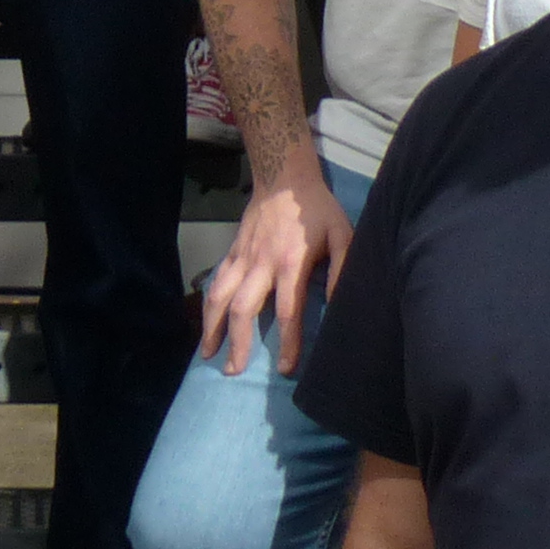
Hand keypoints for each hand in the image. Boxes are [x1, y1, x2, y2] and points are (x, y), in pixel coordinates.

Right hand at [198, 170, 356, 371]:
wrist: (283, 177)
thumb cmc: (317, 210)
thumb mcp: (343, 235)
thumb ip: (343, 270)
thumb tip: (340, 307)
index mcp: (290, 263)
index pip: (287, 311)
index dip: (287, 342)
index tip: (285, 369)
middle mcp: (260, 263)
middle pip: (242, 309)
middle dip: (237, 342)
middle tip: (234, 371)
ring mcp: (242, 257)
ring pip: (219, 296)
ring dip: (212, 327)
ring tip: (208, 355)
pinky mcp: (232, 252)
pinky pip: (216, 281)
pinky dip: (208, 305)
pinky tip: (206, 323)